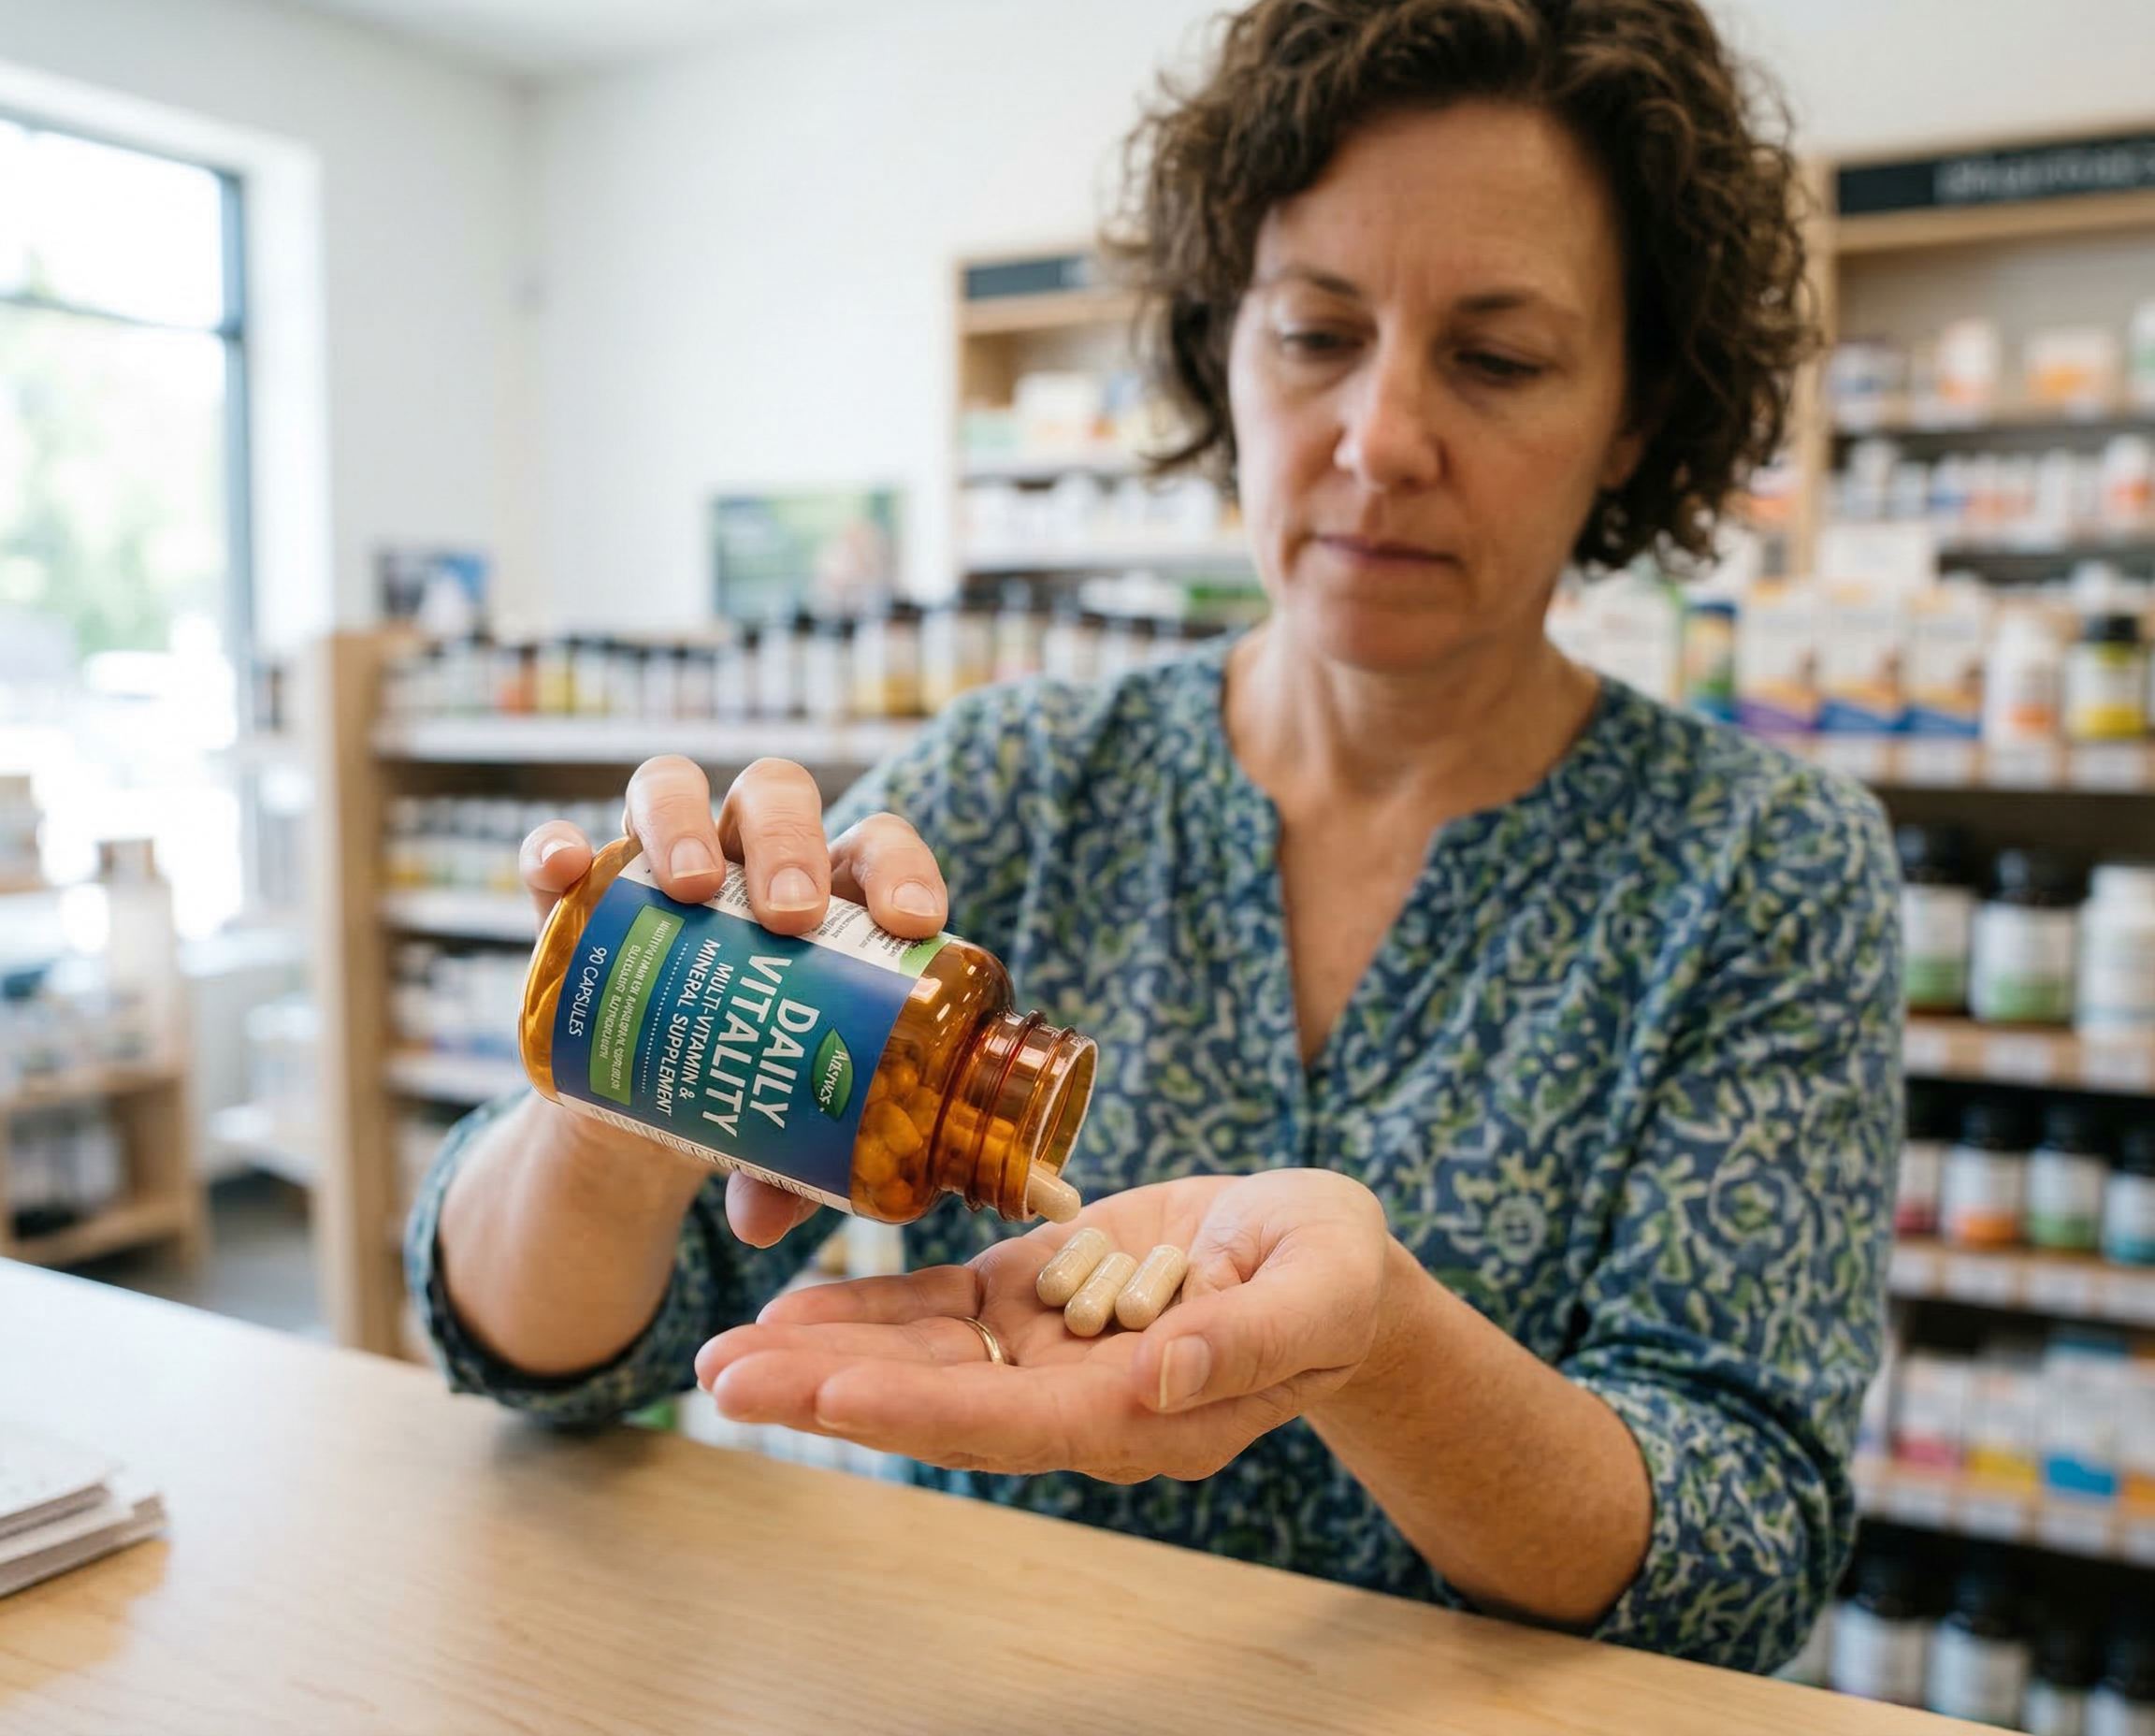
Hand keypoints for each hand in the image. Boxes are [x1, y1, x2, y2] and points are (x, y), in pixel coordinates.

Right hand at [516, 753, 947, 1247]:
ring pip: (672, 789)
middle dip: (789, 843)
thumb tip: (762, 1222)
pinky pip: (557, 849)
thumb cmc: (753, 1083)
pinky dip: (553, 851)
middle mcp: (749, 855)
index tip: (912, 925)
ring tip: (687, 886)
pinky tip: (559, 871)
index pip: (878, 848)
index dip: (902, 870)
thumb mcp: (779, 1127)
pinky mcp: (579, 891)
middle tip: (790, 917)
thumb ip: (784, 1170)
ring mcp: (658, 859)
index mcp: (833, 893)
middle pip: (776, 799)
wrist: (653, 1096)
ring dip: (681, 822)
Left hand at [693, 1169, 1397, 1481]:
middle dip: (828, 1391)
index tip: (826, 1394)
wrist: (1325, 1251)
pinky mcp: (1036, 1299)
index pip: (1013, 1422)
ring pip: (921, 1360)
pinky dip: (869, 1309)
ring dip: (823, 1356)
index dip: (916, 1407)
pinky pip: (940, 1311)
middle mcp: (1078, 1398)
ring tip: (720, 1357)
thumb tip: (1156, 1379)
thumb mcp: (1319, 1290)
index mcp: (1145, 1411)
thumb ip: (1243, 1341)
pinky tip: (794, 1308)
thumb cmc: (1337, 1273)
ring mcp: (1048, 1350)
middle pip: (938, 1405)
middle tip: (720, 1380)